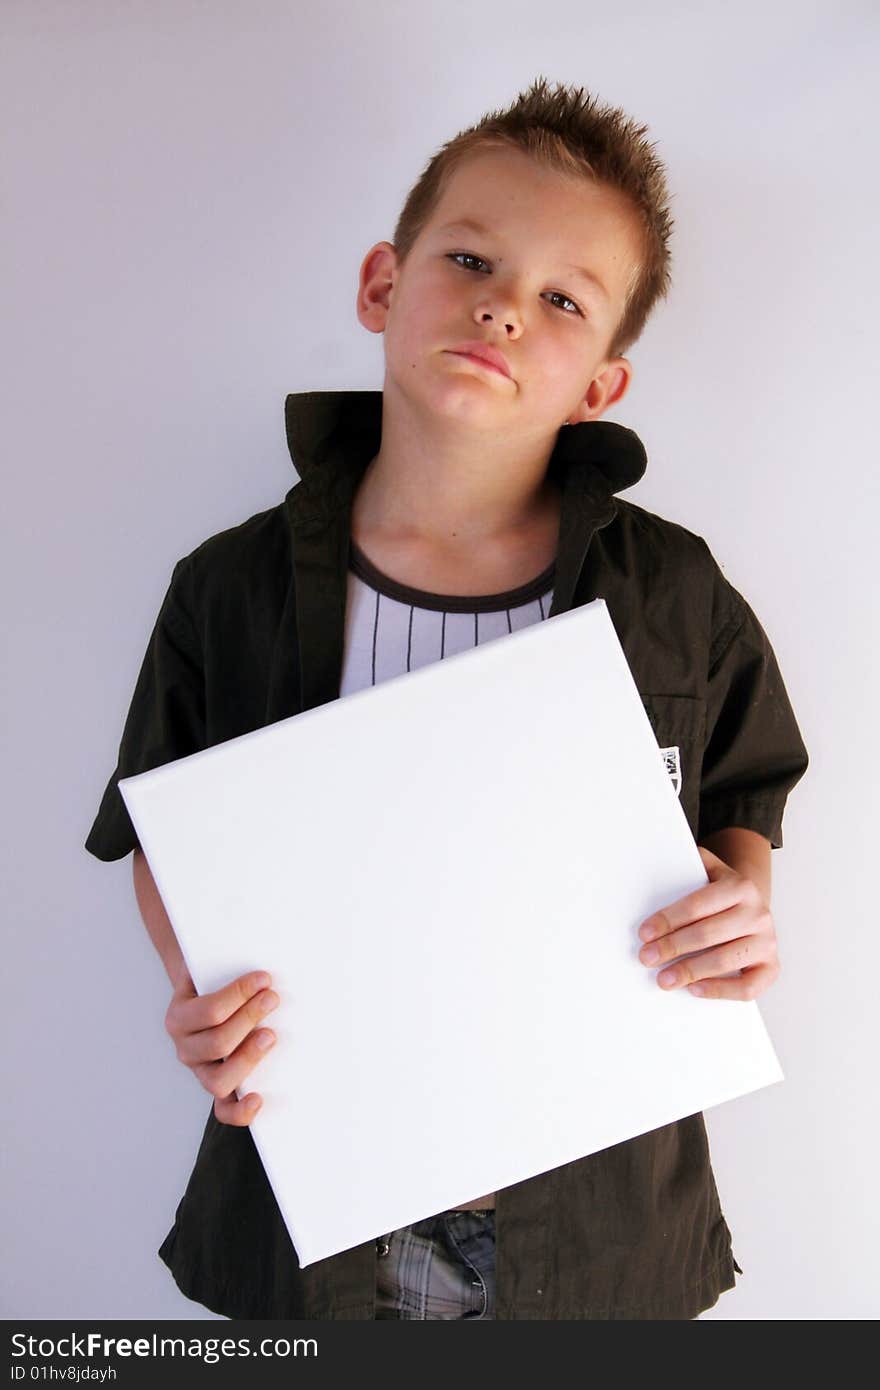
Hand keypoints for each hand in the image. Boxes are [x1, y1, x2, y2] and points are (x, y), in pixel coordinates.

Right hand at [164, 969, 279, 1124]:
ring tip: (271, 1035)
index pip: (210, 1011)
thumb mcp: (212, 967)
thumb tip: (260, 966)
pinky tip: (258, 1098)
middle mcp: (185, 1049)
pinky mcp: (218, 1086)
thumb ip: (227, 964)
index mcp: (179, 1018)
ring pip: (219, 1080)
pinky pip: (224, 1109)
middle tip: (272, 999)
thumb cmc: (214, 980)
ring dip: (249, 1058)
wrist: (203, 993)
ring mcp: (201, 1071)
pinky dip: (240, 1111)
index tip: (264, 979)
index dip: (239, 995)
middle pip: (217, 1043)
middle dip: (249, 1018)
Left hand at [637, 846, 778, 1000]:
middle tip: (647, 957)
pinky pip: (747, 987)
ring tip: (664, 978)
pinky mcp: (771, 968)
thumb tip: (661, 860)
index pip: (697, 905)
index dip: (668, 920)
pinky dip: (719, 991)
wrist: (753, 910)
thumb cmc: (721, 896)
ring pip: (724, 960)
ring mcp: (767, 942)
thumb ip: (690, 866)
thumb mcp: (710, 872)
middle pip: (707, 934)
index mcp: (740, 886)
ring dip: (689, 971)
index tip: (645, 933)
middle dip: (672, 947)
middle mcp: (758, 914)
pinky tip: (694, 989)